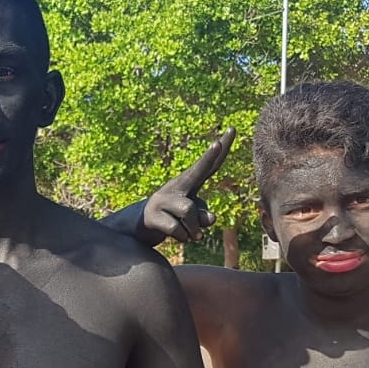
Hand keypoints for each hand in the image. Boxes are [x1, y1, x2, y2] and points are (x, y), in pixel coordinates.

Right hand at [139, 128, 233, 244]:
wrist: (135, 228)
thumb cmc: (170, 219)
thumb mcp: (191, 220)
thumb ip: (203, 217)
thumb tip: (211, 218)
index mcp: (189, 184)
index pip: (209, 166)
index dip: (221, 150)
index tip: (232, 130)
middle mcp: (177, 187)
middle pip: (196, 171)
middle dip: (207, 158)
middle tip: (217, 145)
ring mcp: (162, 199)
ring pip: (189, 211)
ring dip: (194, 229)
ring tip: (193, 237)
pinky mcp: (152, 215)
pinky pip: (176, 228)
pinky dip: (182, 237)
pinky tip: (179, 237)